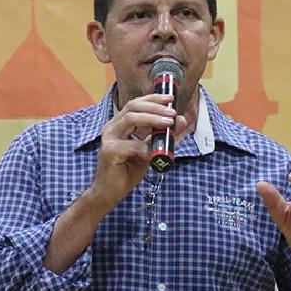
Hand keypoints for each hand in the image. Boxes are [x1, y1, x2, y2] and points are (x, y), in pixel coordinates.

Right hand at [87, 93, 186, 211]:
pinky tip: (153, 153)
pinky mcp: (109, 152)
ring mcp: (109, 139)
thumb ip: (164, 136)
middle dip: (155, 106)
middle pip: (133, 106)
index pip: (136, 103)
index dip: (153, 98)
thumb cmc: (127, 171)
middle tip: (172, 112)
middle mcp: (112, 128)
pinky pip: (131, 145)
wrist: (110, 192)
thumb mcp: (151, 151)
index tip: (170, 98)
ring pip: (131, 119)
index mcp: (120, 125)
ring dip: (152, 118)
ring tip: (168, 123)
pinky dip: (145, 147)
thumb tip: (182, 120)